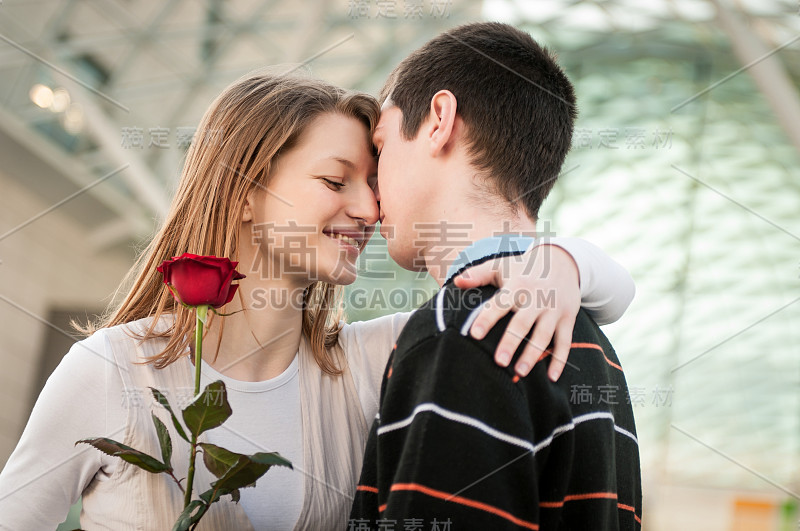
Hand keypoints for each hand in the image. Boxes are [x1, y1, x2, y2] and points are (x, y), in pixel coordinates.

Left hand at [453, 244, 579, 380]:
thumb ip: (478, 274)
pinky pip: (565, 341)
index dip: (487, 318)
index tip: (474, 334)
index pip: (500, 303)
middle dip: (511, 342)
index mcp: (518, 285)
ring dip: (533, 354)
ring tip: (520, 373)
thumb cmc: (523, 269)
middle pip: (523, 323)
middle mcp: (537, 297)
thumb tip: (456, 282)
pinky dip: (560, 360)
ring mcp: (554, 309)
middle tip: (499, 362)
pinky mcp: (568, 318)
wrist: (563, 261)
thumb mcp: (501, 266)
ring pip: (544, 335)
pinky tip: (551, 377)